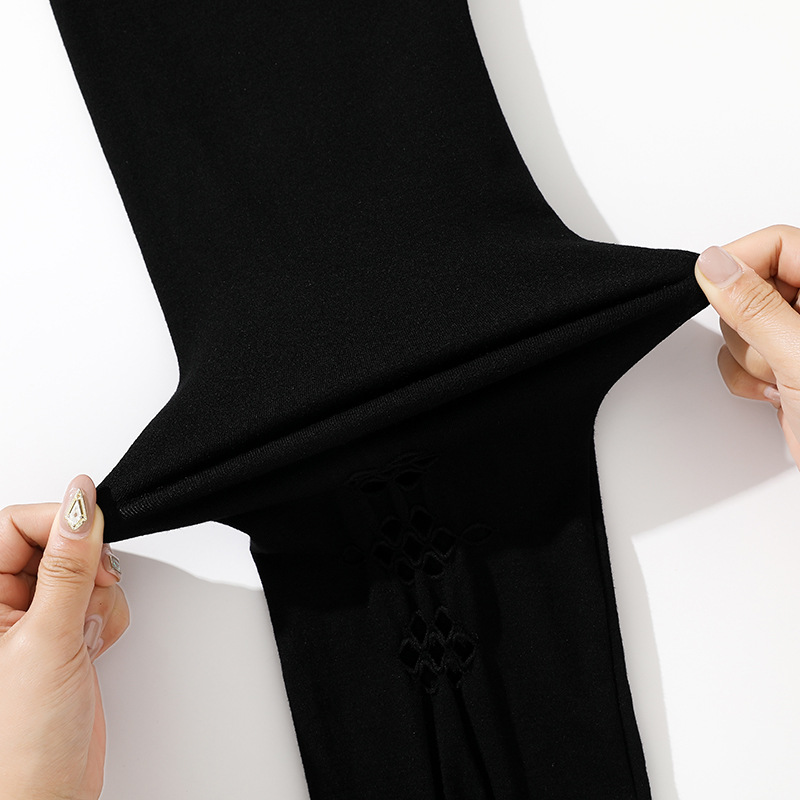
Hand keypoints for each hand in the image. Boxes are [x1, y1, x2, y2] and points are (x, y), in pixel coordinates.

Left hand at [0, 475, 128, 799]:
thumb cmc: (17, 745)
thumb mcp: (47, 640)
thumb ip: (69, 566)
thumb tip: (80, 504)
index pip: (15, 525)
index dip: (60, 522)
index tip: (93, 534)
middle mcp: (0, 608)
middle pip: (53, 544)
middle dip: (85, 565)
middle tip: (91, 590)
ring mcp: (31, 622)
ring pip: (80, 570)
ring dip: (98, 595)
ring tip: (86, 631)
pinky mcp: (60, 637)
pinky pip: (94, 598)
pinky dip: (105, 616)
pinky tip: (93, 645)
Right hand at [695, 224, 799, 467]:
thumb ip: (755, 306)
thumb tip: (714, 264)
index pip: (777, 244)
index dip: (741, 265)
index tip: (720, 292)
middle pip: (752, 285)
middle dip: (749, 327)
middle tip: (777, 353)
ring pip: (742, 326)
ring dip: (751, 360)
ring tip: (786, 381)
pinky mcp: (786, 368)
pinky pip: (741, 357)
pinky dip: (748, 380)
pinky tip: (780, 394)